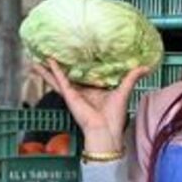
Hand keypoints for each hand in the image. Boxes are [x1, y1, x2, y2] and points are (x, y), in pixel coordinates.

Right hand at [32, 58, 151, 154]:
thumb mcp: (123, 91)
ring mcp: (73, 93)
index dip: (78, 64)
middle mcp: (81, 90)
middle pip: (67, 74)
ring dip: (47, 69)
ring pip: (57, 78)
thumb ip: (131, 78)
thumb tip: (144, 67)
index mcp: (93, 89)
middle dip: (58, 65)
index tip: (73, 51)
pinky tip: (47, 61)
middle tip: (47, 52)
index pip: (84, 74)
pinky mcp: (69, 95)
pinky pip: (60, 80)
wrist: (105, 130)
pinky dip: (54, 71)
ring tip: (36, 58)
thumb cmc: (114, 116)